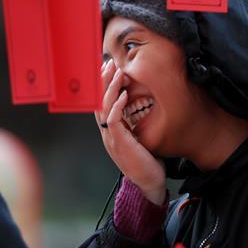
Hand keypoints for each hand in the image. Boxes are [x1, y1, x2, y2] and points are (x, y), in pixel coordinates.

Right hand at [95, 61, 165, 203]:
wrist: (148, 184)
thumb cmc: (146, 161)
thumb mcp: (137, 138)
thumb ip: (132, 123)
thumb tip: (135, 106)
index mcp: (110, 130)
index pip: (101, 102)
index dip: (103, 85)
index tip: (108, 69)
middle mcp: (106, 133)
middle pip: (98, 101)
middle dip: (103, 81)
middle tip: (109, 64)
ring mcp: (111, 138)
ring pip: (104, 108)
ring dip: (110, 88)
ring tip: (118, 73)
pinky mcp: (119, 143)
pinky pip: (113, 121)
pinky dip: (117, 106)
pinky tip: (124, 94)